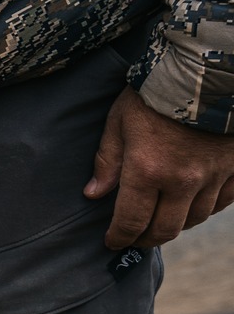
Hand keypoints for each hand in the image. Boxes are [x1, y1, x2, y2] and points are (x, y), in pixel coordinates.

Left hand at [85, 87, 233, 248]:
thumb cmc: (155, 94)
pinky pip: (224, 202)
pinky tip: (194, 205)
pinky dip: (207, 208)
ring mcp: (214, 176)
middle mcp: (182, 180)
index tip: (112, 242)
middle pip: (165, 229)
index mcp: (147, 171)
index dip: (119, 238)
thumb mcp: (120, 122)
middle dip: (146, 239)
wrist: (208, 72)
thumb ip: (108, 161)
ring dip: (176, 225)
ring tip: (162, 221)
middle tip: (135, 239)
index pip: (131, 221)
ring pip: (195, 218)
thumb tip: (94, 194)